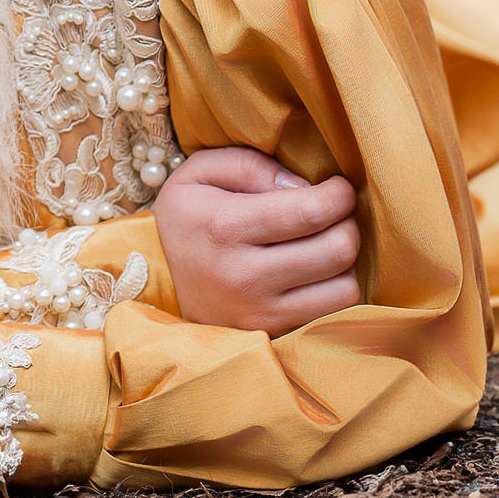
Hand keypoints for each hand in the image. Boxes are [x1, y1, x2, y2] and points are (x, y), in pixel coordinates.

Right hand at [154, 146, 361, 334]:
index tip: (337, 187)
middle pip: (337, 249)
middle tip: (333, 214)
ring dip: (345, 261)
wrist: (151, 278)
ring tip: (324, 244)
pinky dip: (333, 289)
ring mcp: (259, 310)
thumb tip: (302, 184)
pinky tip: (315, 273)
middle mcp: (244, 274)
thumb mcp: (198, 173)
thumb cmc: (184, 218)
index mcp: (226, 226)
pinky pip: (331, 314)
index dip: (339, 194)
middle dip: (347, 224)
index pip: (310, 211)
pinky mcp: (270, 332)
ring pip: (344, 287)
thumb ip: (248, 164)